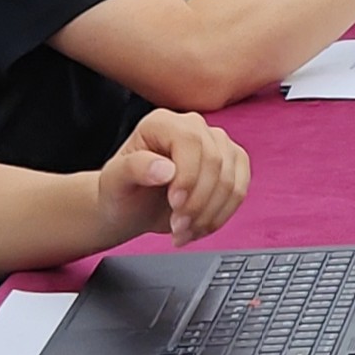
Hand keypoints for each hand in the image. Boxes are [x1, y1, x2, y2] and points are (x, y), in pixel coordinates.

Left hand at [94, 109, 248, 245]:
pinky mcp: (233, 164)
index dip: (188, 176)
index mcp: (163, 122)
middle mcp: (194, 127)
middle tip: (177, 227)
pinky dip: (221, 216)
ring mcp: (217, 144)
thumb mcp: (114, 181)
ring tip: (184, 232)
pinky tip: (199, 227)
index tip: (175, 205)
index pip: (190, 142)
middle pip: (215, 161)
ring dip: (209, 215)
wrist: (132, 207)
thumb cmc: (121, 190)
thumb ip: (134, 169)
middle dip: (198, 202)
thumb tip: (165, 169)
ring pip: (231, 180)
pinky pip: (240, 191)